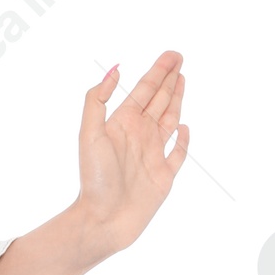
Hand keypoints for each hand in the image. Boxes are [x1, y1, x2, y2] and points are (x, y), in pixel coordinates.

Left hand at [76, 50, 188, 256]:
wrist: (103, 219)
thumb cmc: (94, 179)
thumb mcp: (89, 134)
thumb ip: (97, 101)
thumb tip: (115, 70)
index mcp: (122, 124)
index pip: (143, 91)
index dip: (158, 72)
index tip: (172, 54)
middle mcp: (138, 136)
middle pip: (158, 100)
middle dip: (169, 79)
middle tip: (179, 58)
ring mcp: (152, 155)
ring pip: (169, 120)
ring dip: (176, 100)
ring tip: (183, 80)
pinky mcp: (164, 176)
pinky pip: (178, 154)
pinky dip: (183, 141)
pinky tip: (185, 128)